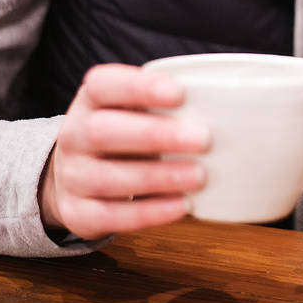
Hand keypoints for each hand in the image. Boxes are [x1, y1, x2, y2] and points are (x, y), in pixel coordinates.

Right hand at [38, 64, 209, 239]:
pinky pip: (109, 217)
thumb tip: (231, 110)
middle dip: (154, 135)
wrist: (77, 174)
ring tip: (199, 176)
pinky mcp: (78, 213)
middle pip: (101, 132)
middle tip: (203, 139)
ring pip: (106, 178)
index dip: (139, 87)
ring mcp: (72, 176)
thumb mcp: (134, 110)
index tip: (180, 92)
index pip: (103, 85)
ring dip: (157, 177)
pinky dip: (149, 213)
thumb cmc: (124, 133)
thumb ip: (168, 106)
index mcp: (90, 100)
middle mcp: (74, 135)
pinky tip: (181, 206)